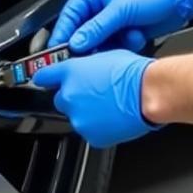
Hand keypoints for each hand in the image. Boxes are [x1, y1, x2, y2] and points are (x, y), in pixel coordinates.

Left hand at [32, 50, 159, 147]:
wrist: (148, 93)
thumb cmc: (133, 73)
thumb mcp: (105, 56)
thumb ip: (86, 66)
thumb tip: (84, 70)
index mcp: (71, 72)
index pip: (44, 76)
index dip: (46, 78)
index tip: (44, 80)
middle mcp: (70, 95)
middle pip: (61, 99)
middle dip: (74, 96)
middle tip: (94, 93)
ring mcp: (79, 118)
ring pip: (76, 116)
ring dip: (87, 112)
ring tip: (109, 105)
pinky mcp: (91, 136)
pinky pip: (89, 130)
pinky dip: (98, 126)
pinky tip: (112, 117)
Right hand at [49, 0, 192, 53]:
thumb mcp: (121, 10)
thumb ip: (96, 29)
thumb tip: (76, 43)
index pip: (69, 14)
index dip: (64, 34)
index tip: (59, 52)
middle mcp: (100, 1)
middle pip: (83, 30)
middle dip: (92, 42)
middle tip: (92, 56)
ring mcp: (112, 15)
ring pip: (99, 39)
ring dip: (111, 44)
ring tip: (126, 38)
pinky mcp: (123, 26)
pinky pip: (113, 42)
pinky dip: (123, 43)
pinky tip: (135, 36)